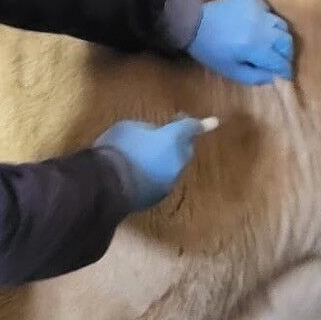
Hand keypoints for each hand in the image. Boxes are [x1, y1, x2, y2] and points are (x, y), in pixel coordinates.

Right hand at [95, 114, 216, 210]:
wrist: (106, 187)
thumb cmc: (117, 150)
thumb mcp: (129, 128)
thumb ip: (147, 130)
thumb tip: (153, 135)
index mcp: (173, 139)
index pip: (191, 128)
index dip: (201, 123)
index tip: (214, 122)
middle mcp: (177, 161)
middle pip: (185, 149)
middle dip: (178, 142)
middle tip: (163, 136)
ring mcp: (169, 181)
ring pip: (174, 167)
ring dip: (166, 160)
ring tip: (146, 156)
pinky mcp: (157, 197)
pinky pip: (162, 180)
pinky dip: (156, 174)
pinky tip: (140, 173)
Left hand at [188, 0, 292, 84]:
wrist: (194, 22)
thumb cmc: (210, 51)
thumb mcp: (230, 70)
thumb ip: (255, 76)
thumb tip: (274, 76)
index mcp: (254, 47)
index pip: (280, 61)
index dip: (285, 70)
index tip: (286, 75)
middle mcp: (261, 27)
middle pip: (286, 41)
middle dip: (286, 54)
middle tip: (280, 61)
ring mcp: (259, 10)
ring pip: (282, 25)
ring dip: (280, 38)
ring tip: (272, 46)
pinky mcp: (254, 0)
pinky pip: (271, 13)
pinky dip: (270, 23)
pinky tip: (260, 29)